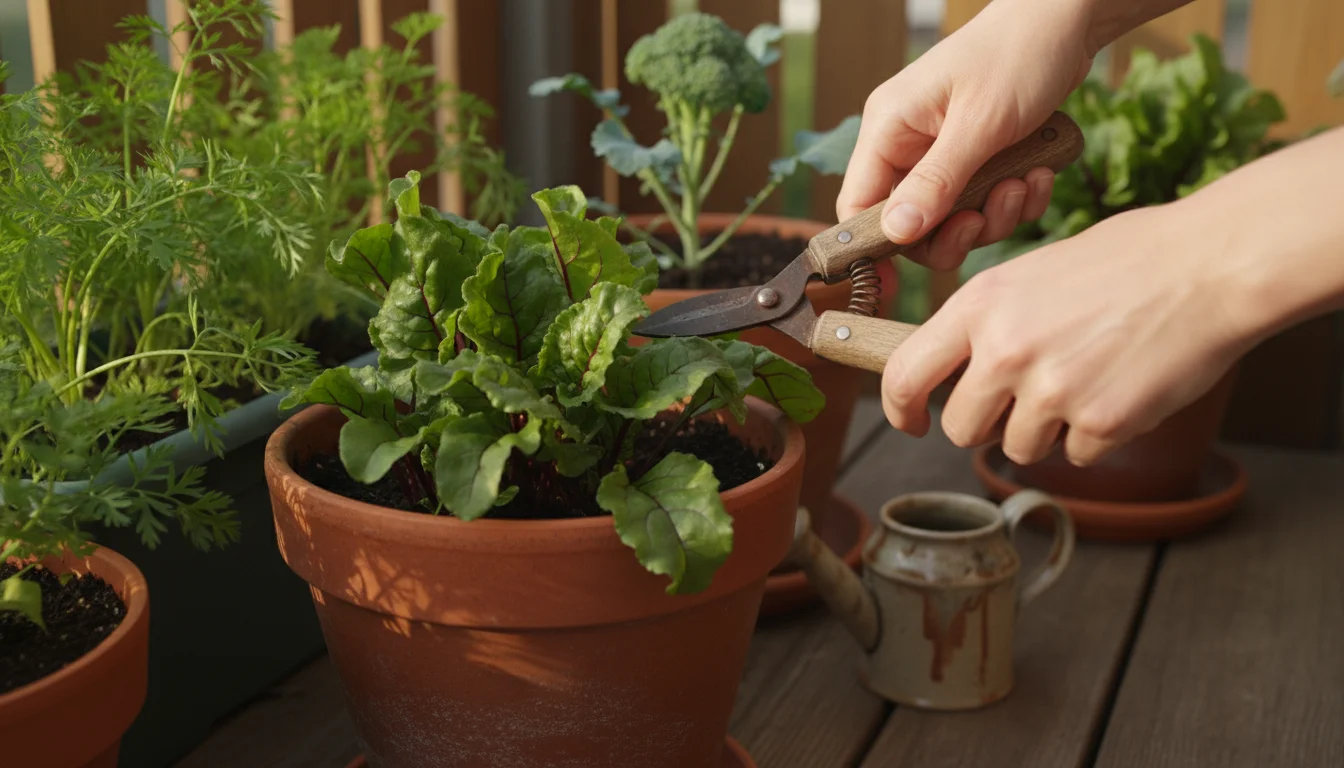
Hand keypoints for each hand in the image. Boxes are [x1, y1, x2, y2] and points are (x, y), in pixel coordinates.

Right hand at [836, 0, 1095, 269]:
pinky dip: (1014, 197)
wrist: (1068, 21)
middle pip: (909, 224)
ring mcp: (942, 152)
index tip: (900, 280)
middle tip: (988, 215)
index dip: (875, 245)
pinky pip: (985, 202)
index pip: (858, 206)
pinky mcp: (977, 156)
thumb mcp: (979, 124)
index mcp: (889, 129)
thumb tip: (895, 234)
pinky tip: (1038, 172)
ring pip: (952, 218)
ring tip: (1025, 180)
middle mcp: (908, 144)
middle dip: (955, 230)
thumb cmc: (1018, 56)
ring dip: (994, 213)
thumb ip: (936, 182)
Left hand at [880, 204, 1250, 466]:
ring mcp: (1052, 390)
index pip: (905, 374)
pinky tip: (1122, 387)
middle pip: (961, 428)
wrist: (1211, 265)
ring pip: (1020, 446)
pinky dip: (1096, 434)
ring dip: (1047, 429)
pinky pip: (1076, 454)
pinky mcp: (1099, 422)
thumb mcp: (1033, 274)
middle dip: (989, 422)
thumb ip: (988, 321)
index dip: (900, 409)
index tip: (911, 421)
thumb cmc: (1129, 260)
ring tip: (1088, 377)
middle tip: (1028, 397)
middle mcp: (1005, 351)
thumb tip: (957, 367)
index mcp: (980, 306)